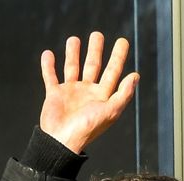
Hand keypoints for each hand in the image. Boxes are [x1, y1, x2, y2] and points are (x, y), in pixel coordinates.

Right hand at [39, 32, 138, 153]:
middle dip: (95, 50)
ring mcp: (70, 93)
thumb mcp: (109, 112)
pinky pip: (51, 77)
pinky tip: (48, 54)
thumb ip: (123, 94)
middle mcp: (87, 93)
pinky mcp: (55, 95)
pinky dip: (48, 66)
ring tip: (74, 39)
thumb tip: (135, 77)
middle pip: (93, 66)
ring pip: (72, 68)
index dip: (118, 57)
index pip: (112, 72)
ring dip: (73, 54)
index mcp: (102, 96)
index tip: (122, 42)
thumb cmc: (86, 130)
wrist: (60, 142)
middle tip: (97, 35)